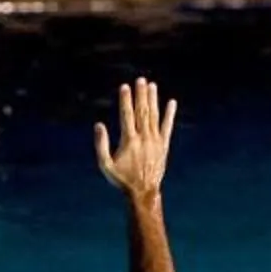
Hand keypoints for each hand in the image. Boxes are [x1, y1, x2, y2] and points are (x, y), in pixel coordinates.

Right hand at [94, 78, 175, 201]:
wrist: (143, 192)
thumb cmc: (122, 179)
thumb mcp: (105, 165)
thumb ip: (101, 145)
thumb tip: (99, 125)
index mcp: (129, 141)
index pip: (127, 115)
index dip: (125, 100)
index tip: (125, 87)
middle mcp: (144, 138)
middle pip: (142, 111)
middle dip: (141, 94)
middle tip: (141, 80)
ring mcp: (155, 141)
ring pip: (154, 116)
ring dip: (153, 100)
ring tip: (152, 85)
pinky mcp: (164, 146)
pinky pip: (167, 127)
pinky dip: (169, 115)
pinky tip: (171, 103)